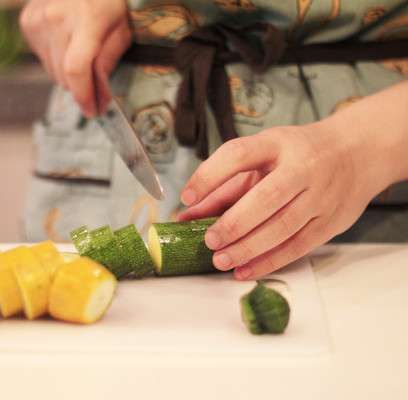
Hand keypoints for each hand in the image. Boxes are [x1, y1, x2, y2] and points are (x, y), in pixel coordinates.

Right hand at [19, 0, 131, 116]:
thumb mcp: (124, 26)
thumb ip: (110, 60)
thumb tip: (100, 94)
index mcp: (86, 19)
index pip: (76, 70)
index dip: (84, 95)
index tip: (93, 110)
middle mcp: (56, 19)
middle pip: (64, 76)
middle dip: (82, 87)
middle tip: (97, 86)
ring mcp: (38, 19)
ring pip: (52, 71)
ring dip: (69, 73)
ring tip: (83, 53)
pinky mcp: (28, 21)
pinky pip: (42, 57)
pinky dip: (56, 58)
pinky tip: (68, 42)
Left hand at [177, 122, 392, 279]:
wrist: (356, 152)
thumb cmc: (296, 154)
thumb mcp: (260, 157)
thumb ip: (223, 185)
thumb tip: (185, 215)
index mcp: (277, 143)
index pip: (238, 154)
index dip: (209, 175)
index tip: (186, 197)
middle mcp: (302, 167)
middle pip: (266, 197)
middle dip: (234, 223)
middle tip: (209, 241)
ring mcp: (321, 195)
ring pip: (283, 227)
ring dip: (248, 248)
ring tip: (221, 260)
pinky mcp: (332, 221)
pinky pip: (298, 246)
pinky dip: (269, 261)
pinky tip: (245, 270)